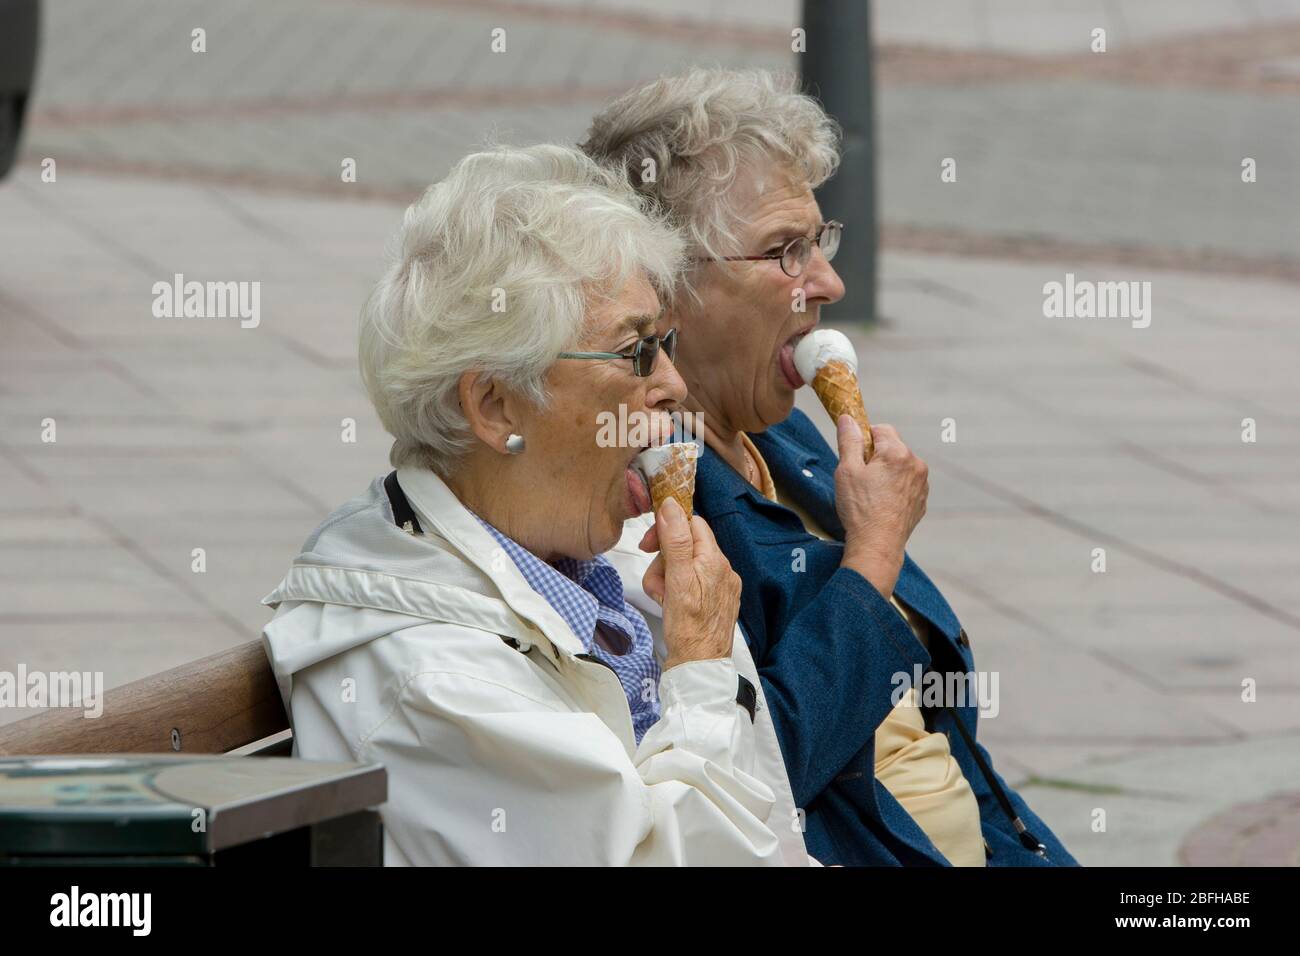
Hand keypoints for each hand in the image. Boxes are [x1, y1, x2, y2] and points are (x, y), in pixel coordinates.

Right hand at [638, 499, 738, 669]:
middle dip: (663, 560)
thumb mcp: (676, 580)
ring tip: (662, 599)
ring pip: (683, 566)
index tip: (649, 544)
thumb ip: (674, 541)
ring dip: (665, 578)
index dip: (667, 528)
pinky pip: (690, 583)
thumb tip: (670, 505)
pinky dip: (675, 591)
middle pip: (684, 545)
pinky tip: (670, 606)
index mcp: (714, 560)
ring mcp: (720, 585)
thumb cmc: (687, 628)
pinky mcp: (715, 600)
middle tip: (656, 581)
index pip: (691, 523)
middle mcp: (722, 569)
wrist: (699, 667)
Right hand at [833, 415, 928, 597]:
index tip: (855, 457)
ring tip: (871, 494)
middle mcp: (916, 464)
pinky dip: (895, 488)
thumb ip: (849, 440)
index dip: (864, 440)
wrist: (877, 545)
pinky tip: (881, 505)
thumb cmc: (860, 508)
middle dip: (876, 457)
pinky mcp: (921, 500)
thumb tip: (847, 418)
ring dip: (887, 473)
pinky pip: (906, 484)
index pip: (881, 429)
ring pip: (900, 466)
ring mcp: (922, 484)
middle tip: (860, 479)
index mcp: (898, 453)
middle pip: (892, 447)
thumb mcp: (846, 470)